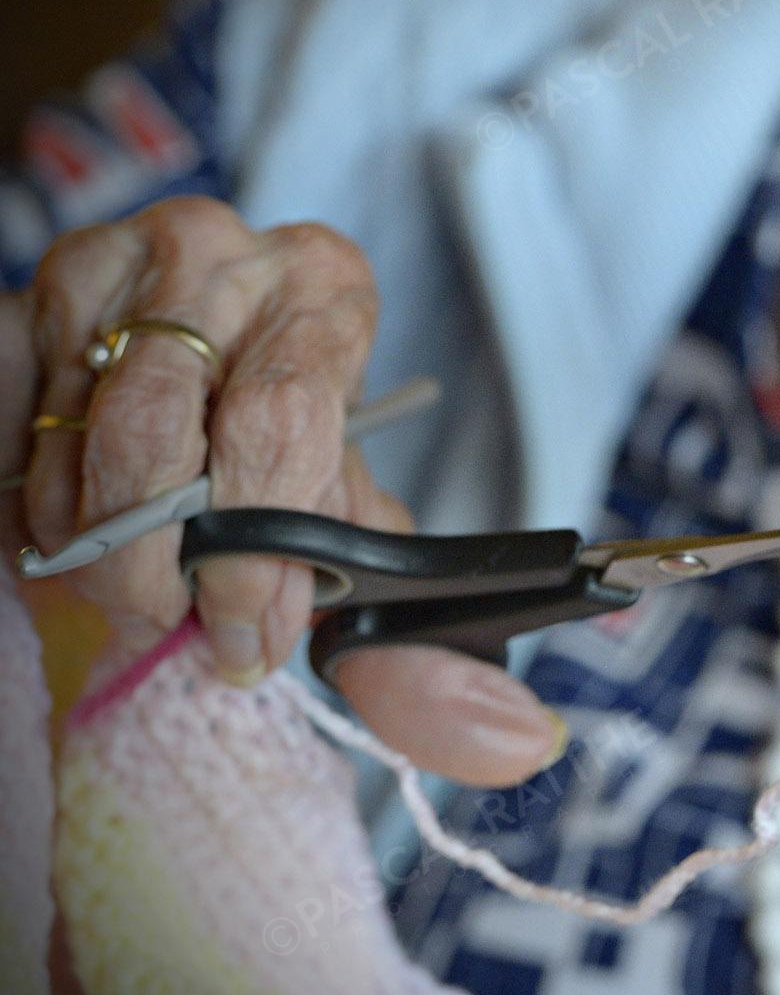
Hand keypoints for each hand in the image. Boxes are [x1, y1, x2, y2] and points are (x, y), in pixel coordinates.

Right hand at [14, 197, 560, 785]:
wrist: (182, 388)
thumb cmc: (277, 464)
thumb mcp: (350, 539)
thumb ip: (416, 650)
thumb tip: (514, 740)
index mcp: (327, 292)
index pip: (284, 421)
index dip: (257, 554)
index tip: (247, 640)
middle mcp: (222, 254)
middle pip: (160, 432)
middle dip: (159, 566)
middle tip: (168, 623)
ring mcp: (113, 262)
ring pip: (78, 442)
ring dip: (96, 547)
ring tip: (133, 581)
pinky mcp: (32, 290)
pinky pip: (17, 428)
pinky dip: (39, 507)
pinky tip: (79, 525)